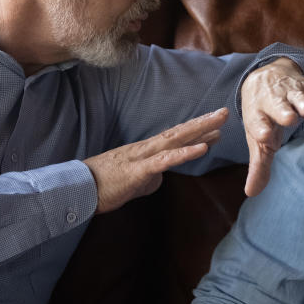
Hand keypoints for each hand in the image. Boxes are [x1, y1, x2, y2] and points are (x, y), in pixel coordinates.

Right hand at [84, 108, 227, 213]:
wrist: (78, 190)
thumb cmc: (103, 186)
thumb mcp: (133, 182)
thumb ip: (148, 177)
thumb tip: (160, 178)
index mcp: (145, 151)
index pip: (175, 137)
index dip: (195, 130)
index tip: (215, 124)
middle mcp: (146, 148)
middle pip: (179, 132)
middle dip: (203, 122)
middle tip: (225, 112)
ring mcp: (142, 157)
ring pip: (175, 140)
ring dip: (200, 131)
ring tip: (220, 123)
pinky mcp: (138, 170)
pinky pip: (165, 160)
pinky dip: (186, 153)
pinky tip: (203, 147)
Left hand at [240, 58, 303, 196]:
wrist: (263, 78)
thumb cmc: (263, 116)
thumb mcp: (258, 140)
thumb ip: (259, 166)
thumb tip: (251, 193)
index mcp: (257, 115)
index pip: (257, 122)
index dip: (261, 128)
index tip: (264, 136)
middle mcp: (273, 101)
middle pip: (277, 106)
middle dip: (284, 112)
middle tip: (289, 119)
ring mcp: (292, 94)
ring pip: (298, 97)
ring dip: (303, 103)